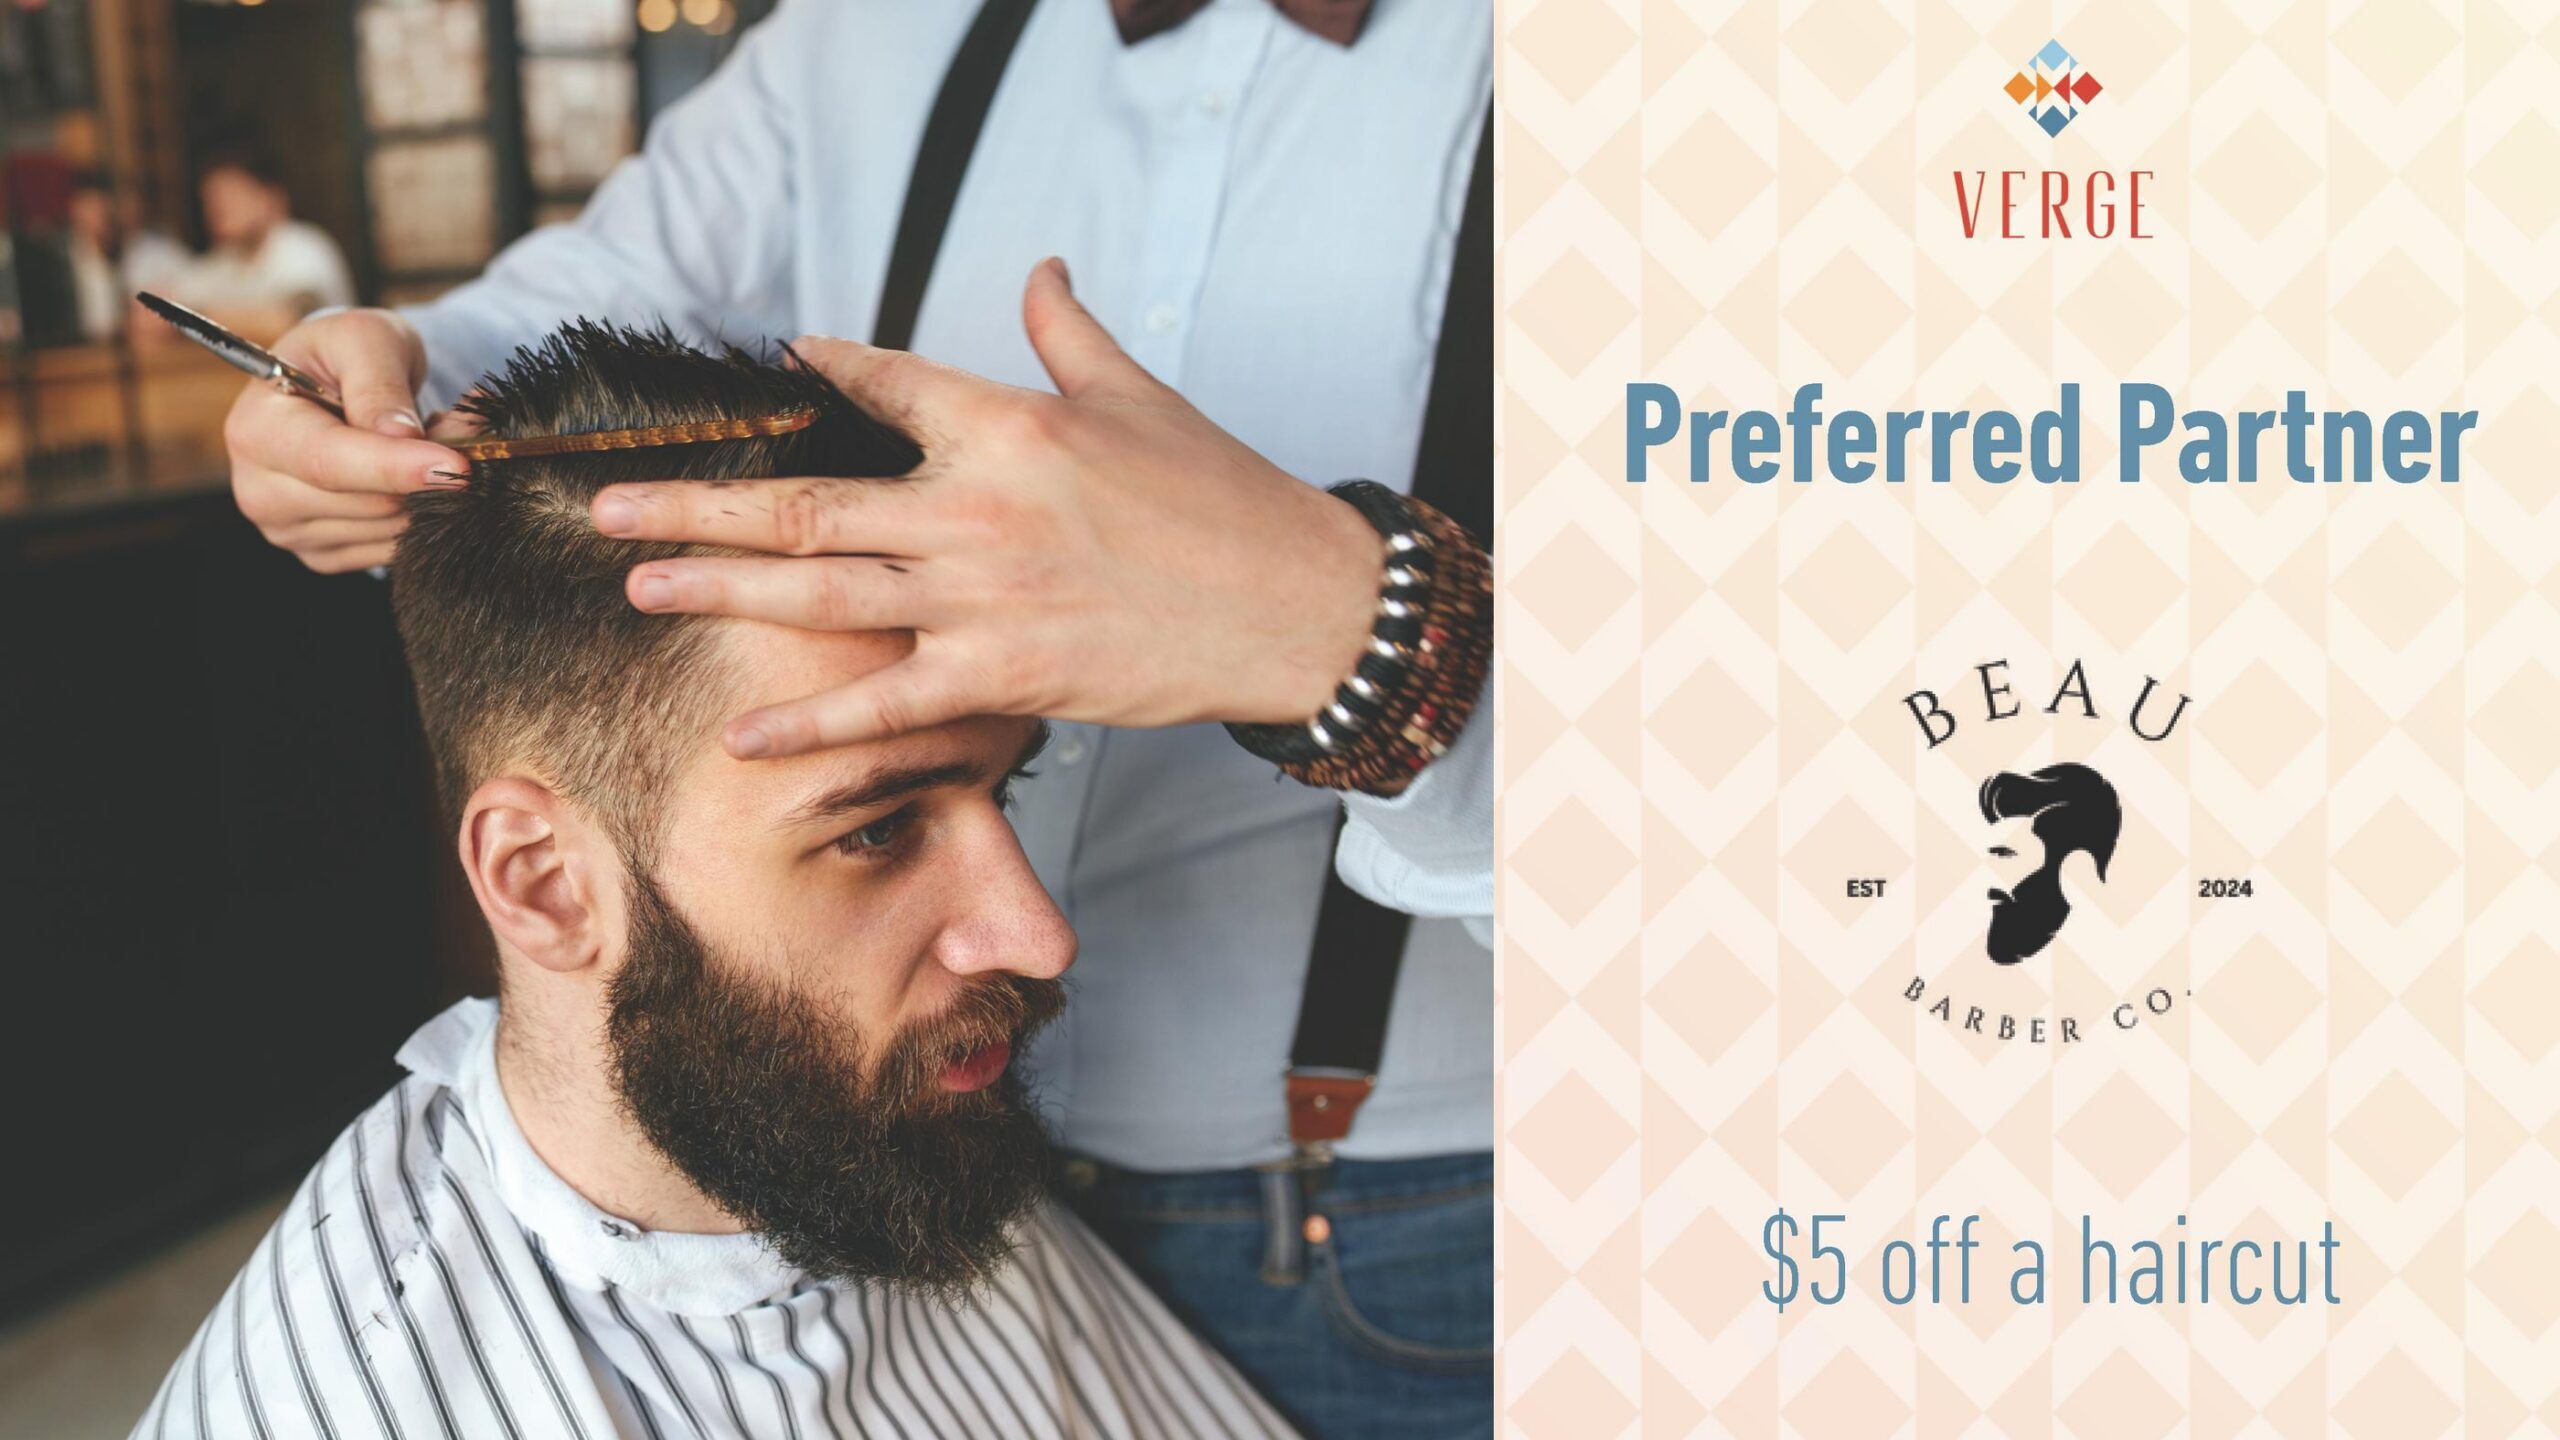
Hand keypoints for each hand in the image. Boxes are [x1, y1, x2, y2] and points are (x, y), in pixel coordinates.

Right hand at [224, 308, 470, 572]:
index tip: (456, 466)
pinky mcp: (322, 556)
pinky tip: (410, 479)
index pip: (329, 462)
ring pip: (389, 529)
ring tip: (427, 444)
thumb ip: (379, 383)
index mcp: (256, 430)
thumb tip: (400, 435)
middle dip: (427, 470)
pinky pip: (390, 550)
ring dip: (429, 492)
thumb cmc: (344, 355)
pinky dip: (418, 517)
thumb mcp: (363, 339)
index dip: (395, 467)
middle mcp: (259, 490)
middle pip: (368, 503)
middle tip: (456, 427)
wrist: (332, 386)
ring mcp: (288, 531)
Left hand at [591, 258, 1383, 758]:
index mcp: (1007, 424)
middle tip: (604, 511)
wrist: (1293, 602)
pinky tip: (743, 732)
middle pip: (803, 502)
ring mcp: (981, 597)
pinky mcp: (1005, 676)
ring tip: (634, 588)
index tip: (781, 360)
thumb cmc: (1223, 496)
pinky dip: (812, 722)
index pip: (887, 382)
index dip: (829, 366)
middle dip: (694, 508)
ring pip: (818, 593)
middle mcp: (973, 507)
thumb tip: (1037, 266)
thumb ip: (1067, 332)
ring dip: (716, 593)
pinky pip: (886, 704)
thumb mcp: (1141, 397)